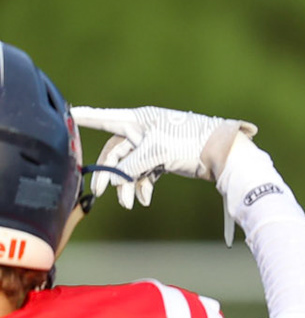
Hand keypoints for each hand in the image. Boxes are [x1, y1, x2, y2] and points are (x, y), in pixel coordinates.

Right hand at [69, 105, 256, 208]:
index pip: (105, 118)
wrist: (221, 154)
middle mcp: (143, 130)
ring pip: (131, 166)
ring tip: (130, 203)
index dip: (87, 118)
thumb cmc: (189, 142)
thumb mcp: (155, 152)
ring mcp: (153, 145)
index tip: (69, 114)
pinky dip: (143, 185)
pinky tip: (144, 199)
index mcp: (139, 120)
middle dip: (110, 173)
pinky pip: (145, 172)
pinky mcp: (164, 158)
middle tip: (101, 191)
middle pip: (116, 152)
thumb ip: (130, 165)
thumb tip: (113, 180)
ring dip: (128, 185)